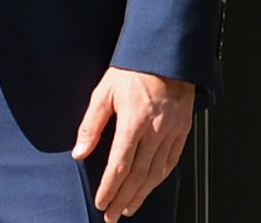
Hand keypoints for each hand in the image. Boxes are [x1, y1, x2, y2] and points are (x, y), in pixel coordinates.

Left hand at [70, 67, 192, 219]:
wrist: (165, 54)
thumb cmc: (133, 69)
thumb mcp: (104, 92)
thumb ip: (91, 124)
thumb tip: (78, 152)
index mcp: (134, 122)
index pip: (119, 166)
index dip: (109, 188)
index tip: (101, 203)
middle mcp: (155, 131)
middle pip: (138, 176)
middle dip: (123, 199)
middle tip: (112, 215)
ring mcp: (171, 132)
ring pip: (156, 173)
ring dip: (141, 194)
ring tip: (129, 208)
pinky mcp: (182, 130)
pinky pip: (171, 161)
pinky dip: (159, 178)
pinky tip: (150, 187)